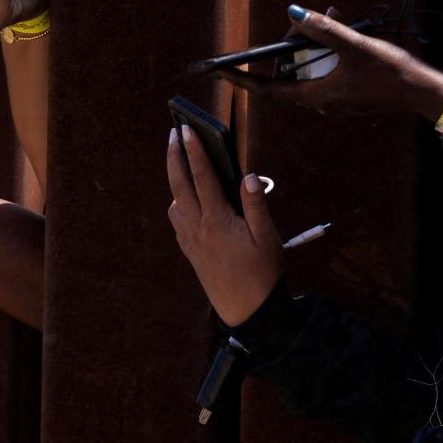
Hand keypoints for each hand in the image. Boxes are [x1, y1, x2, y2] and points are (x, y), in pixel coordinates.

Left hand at [163, 125, 280, 324]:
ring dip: (175, 181)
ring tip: (183, 164)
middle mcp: (198, 228)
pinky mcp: (190, 252)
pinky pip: (178, 221)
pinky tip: (189, 202)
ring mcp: (191, 241)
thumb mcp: (268, 238)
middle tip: (174, 133)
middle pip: (179, 185)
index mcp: (217, 221)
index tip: (187, 130)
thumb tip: (248, 175)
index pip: (203, 178)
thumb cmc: (263, 274)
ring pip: (175, 203)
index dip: (195, 151)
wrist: (248, 313)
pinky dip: (179, 204)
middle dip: (174, 157)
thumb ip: (256, 205)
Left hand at [233, 7, 442, 118]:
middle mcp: (322, 103)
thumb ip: (324, 29)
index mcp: (317, 95)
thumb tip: (293, 13)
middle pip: (292, 75)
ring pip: (311, 71)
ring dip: (312, 47)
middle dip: (290, 47)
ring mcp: (336, 100)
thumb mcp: (356, 44)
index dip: (244, 80)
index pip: (269, 90)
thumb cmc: (391, 71)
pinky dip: (327, 53)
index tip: (222, 74)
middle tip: (302, 23)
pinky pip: (327, 72)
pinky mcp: (349, 95)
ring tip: (329, 19)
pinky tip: (343, 34)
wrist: (423, 91)